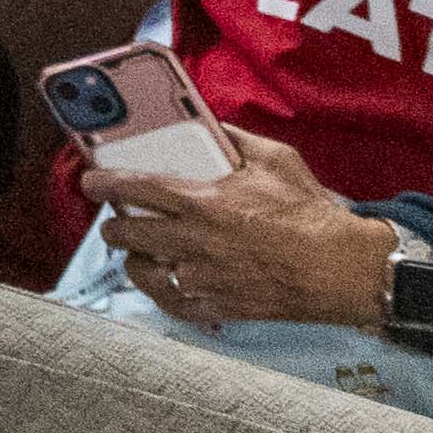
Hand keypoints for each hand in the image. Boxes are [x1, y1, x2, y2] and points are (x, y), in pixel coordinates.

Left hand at [98, 127, 394, 331]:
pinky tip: (163, 281)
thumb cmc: (310, 213)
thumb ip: (235, 140)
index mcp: (201, 201)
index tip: (90, 181)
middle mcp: (193, 240)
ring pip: (140, 271)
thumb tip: (211, 126)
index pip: (132, 189)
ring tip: (139, 251)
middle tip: (118, 219)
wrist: (342, 268)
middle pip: (125, 233)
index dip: (102, 183)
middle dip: (114, 225)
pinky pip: (169, 304)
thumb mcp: (276, 160)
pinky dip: (160, 292)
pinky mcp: (216, 306)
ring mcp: (202, 277)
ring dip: (133, 259)